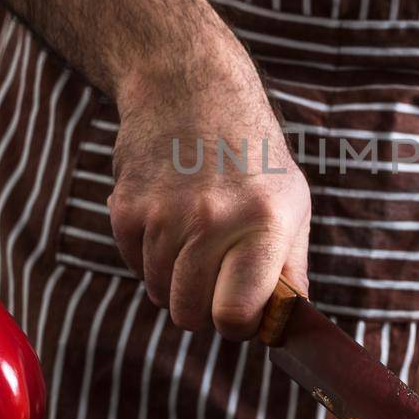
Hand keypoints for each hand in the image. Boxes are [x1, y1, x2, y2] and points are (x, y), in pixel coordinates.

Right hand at [107, 45, 310, 338]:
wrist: (190, 90)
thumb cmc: (252, 155)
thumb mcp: (292, 202)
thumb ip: (291, 268)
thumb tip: (284, 327)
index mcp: (263, 224)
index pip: (235, 316)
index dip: (238, 325)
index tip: (242, 311)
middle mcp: (212, 221)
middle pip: (190, 316)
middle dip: (203, 308)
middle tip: (216, 275)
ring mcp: (164, 216)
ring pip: (159, 292)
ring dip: (175, 278)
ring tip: (195, 234)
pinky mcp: (126, 209)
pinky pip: (135, 265)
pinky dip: (149, 254)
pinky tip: (169, 214)